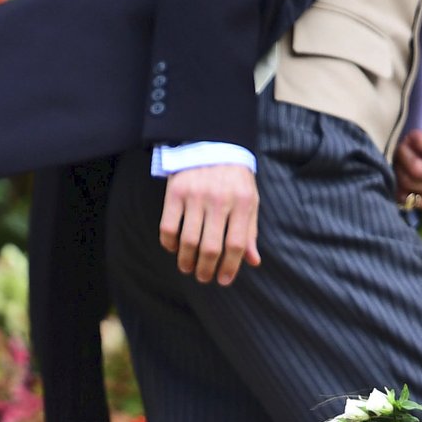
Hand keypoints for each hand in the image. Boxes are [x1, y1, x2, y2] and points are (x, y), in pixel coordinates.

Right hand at [159, 164, 261, 286]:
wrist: (212, 141)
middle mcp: (219, 199)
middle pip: (211, 247)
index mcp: (242, 202)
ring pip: (189, 240)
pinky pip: (168, 226)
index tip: (223, 280)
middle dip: (206, 269)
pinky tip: (174, 248)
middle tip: (203, 278)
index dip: (230, 267)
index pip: (236, 245)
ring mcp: (196, 195)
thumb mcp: (250, 200)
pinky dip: (169, 243)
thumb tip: (253, 261)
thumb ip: (250, 231)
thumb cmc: (234, 178)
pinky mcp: (175, 191)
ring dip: (186, 261)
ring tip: (187, 268)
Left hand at [393, 125, 421, 209]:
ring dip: (397, 170)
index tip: (411, 135)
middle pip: (420, 170)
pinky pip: (411, 200)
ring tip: (396, 158)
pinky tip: (398, 177)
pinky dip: (399, 189)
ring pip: (411, 184)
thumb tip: (417, 99)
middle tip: (398, 146)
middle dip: (402, 156)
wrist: (419, 144)